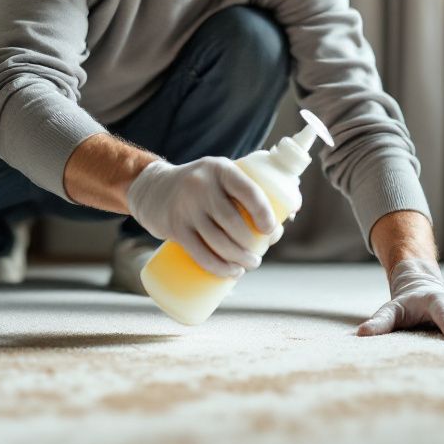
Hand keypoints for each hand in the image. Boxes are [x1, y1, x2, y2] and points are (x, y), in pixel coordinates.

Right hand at [126, 158, 276, 277]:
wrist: (152, 188)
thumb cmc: (201, 186)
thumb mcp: (221, 176)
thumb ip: (250, 190)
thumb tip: (291, 215)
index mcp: (221, 169)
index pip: (249, 191)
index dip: (264, 214)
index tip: (270, 231)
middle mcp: (202, 185)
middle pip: (234, 222)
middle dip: (250, 246)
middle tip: (257, 257)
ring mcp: (186, 207)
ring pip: (218, 240)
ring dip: (238, 259)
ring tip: (247, 266)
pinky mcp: (173, 226)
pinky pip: (199, 251)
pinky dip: (218, 267)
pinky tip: (231, 273)